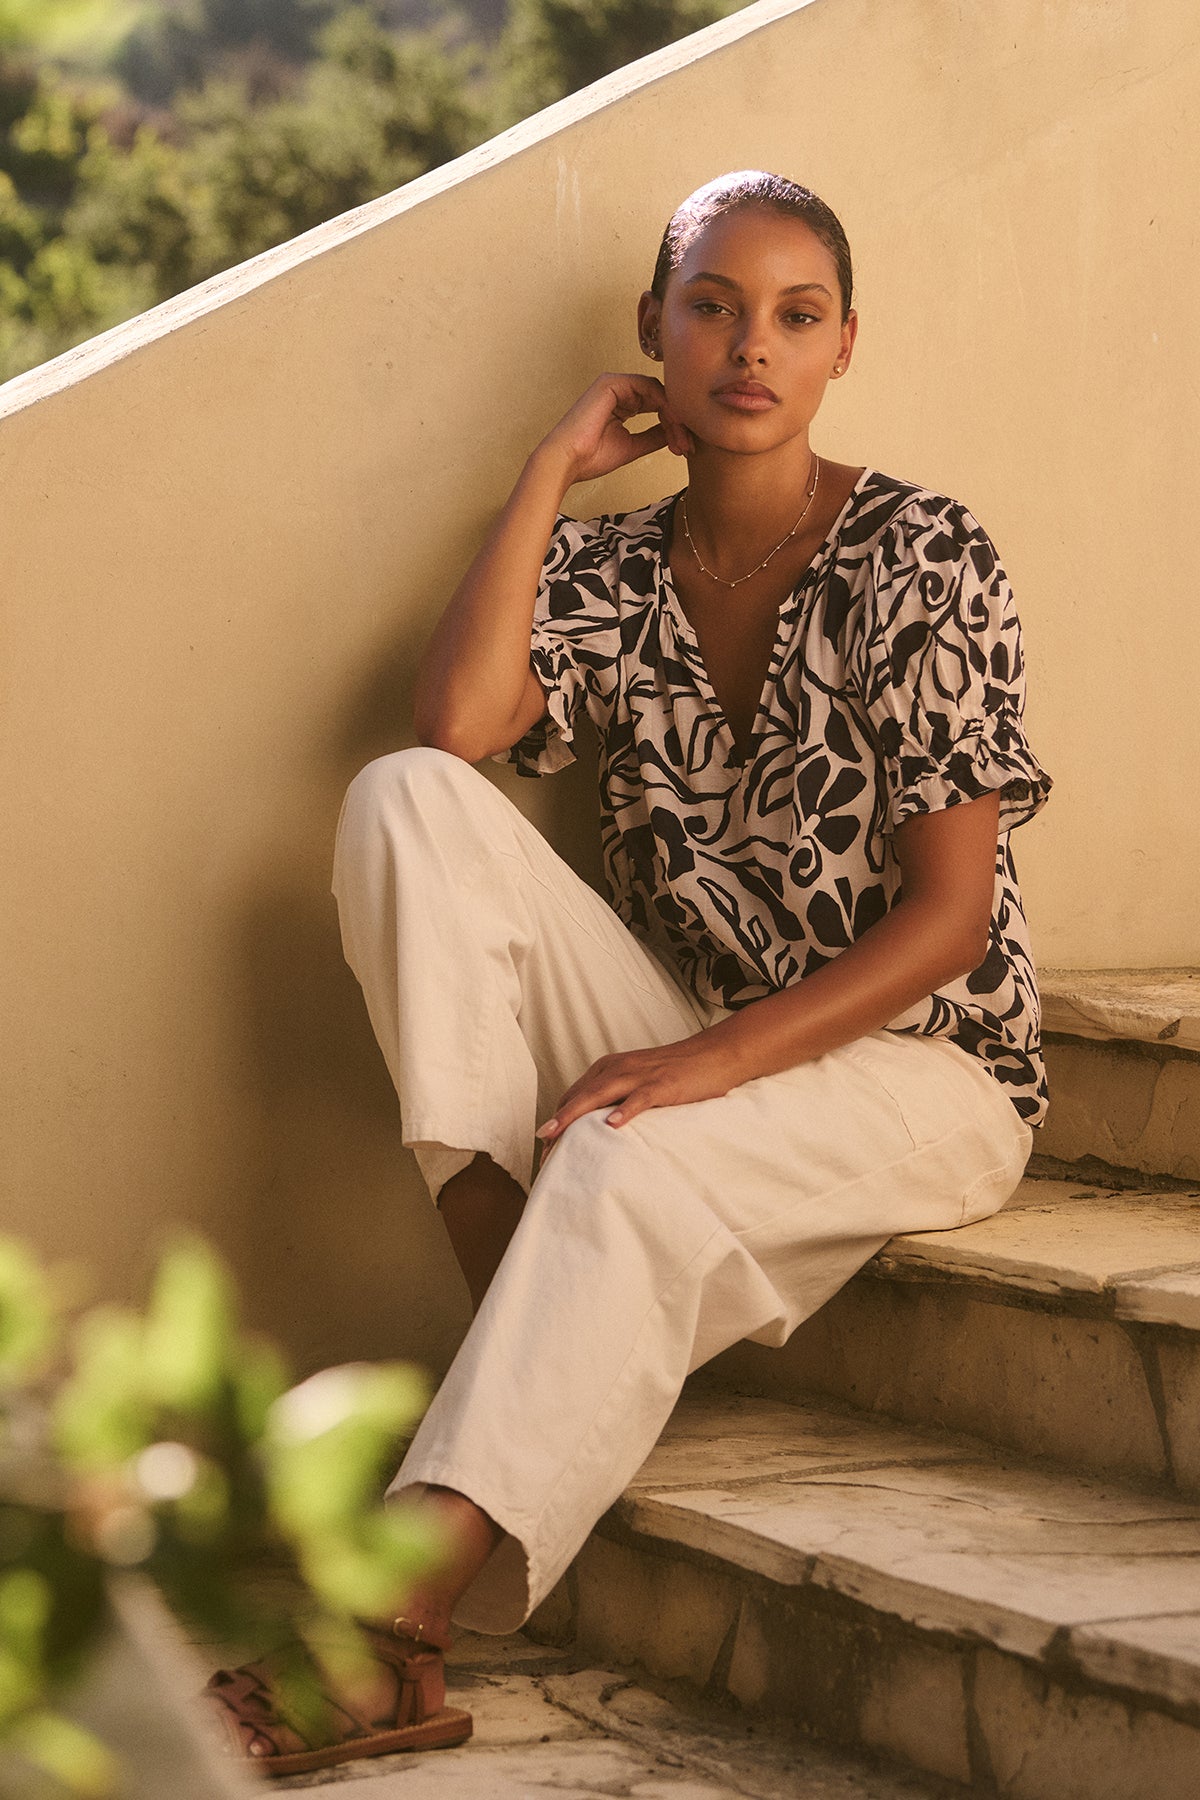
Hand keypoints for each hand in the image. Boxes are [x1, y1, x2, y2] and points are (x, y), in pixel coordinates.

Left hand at [536, 1028, 751, 1140]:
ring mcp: (639, 1075)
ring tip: (557, 1137)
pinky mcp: (662, 1084)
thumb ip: (616, 1099)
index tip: (546, 1146)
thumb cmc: (675, 1074)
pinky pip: (639, 1098)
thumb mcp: (637, 1083)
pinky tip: (612, 1125)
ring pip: (599, 1095)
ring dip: (575, 1116)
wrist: (712, 1055)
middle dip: (558, 1123)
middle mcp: (618, 1068)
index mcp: (609, 1068)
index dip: (557, 1119)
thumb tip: (596, 1128)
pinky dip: (624, 1110)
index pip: (573, 1095)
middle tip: (543, 1151)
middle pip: (579, 1096)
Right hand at [537, 373, 693, 486]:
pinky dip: (665, 406)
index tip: (685, 448)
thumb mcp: (632, 446)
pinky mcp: (612, 384)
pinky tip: (672, 426)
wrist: (567, 462)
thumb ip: (654, 436)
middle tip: (688, 446)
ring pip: (659, 393)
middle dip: (679, 423)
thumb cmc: (590, 458)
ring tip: (681, 440)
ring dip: (674, 417)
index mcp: (621, 402)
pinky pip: (649, 388)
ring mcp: (615, 384)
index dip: (674, 426)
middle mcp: (619, 390)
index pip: (658, 406)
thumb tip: (676, 433)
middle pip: (662, 398)